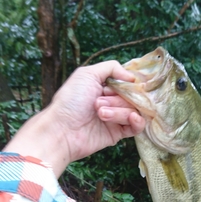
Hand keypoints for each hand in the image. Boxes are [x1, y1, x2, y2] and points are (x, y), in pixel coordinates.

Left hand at [3, 61, 144, 176]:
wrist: (62, 130)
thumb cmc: (70, 101)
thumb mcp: (87, 74)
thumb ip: (111, 68)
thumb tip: (132, 76)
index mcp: (105, 87)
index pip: (128, 83)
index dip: (124, 84)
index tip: (109, 88)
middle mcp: (111, 101)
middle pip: (132, 96)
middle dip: (117, 98)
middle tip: (97, 103)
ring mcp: (116, 118)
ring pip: (134, 110)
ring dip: (119, 110)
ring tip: (100, 114)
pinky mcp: (118, 133)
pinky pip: (137, 126)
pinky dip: (137, 121)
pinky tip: (130, 118)